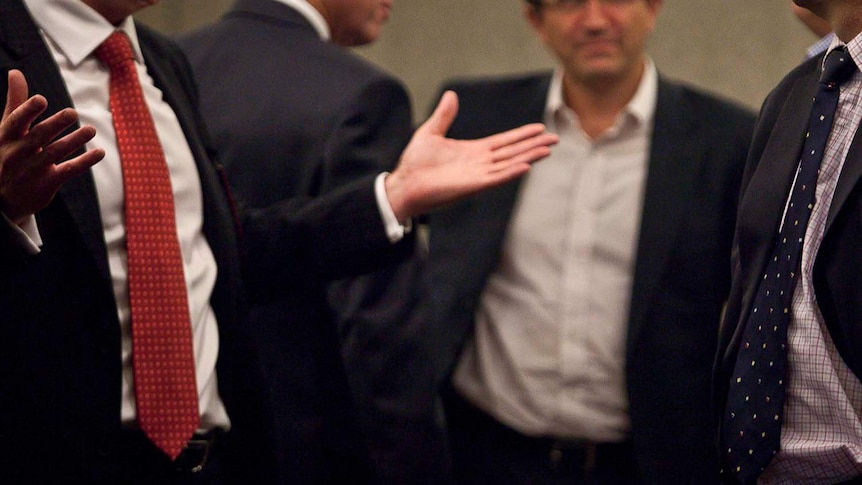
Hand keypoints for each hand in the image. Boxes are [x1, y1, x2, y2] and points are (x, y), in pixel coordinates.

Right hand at [0, 70, 103, 224]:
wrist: (2, 199)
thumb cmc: (8, 154)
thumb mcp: (7, 130)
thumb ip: (16, 102)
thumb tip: (15, 72)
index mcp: (6, 137)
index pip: (16, 122)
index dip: (27, 111)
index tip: (41, 99)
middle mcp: (18, 154)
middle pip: (38, 137)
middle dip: (55, 125)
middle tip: (73, 112)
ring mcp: (32, 170)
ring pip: (55, 153)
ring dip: (74, 141)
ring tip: (91, 129)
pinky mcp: (47, 184)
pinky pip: (68, 171)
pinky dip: (85, 161)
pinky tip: (100, 152)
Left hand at [385, 90, 557, 220]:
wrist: (405, 183)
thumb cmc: (416, 162)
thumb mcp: (431, 132)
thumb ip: (444, 115)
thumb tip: (450, 95)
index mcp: (474, 151)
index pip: (504, 142)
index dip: (521, 135)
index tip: (539, 129)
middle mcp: (480, 163)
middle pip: (513, 152)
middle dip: (534, 145)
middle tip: (555, 139)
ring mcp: (478, 175)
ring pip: (509, 164)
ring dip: (529, 157)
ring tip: (547, 150)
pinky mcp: (472, 185)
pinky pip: (495, 178)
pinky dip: (511, 173)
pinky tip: (526, 166)